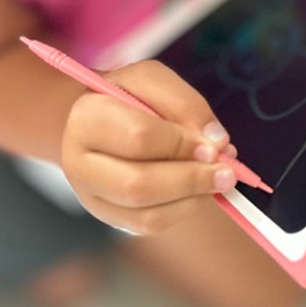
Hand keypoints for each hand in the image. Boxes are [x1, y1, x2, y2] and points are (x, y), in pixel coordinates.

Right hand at [61, 60, 237, 234]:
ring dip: (192, 198)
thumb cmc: (131, 97)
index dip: (182, 144)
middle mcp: (78, 162)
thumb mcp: (155, 81)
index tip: (215, 145)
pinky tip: (197, 190)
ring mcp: (91, 196)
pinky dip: (183, 209)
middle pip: (138, 185)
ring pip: (146, 214)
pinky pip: (150, 225)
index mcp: (86, 118)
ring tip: (218, 179)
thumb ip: (186, 104)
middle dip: (191, 180)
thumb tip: (217, 142)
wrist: (105, 120)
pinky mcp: (109, 216)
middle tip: (227, 172)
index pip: (139, 137)